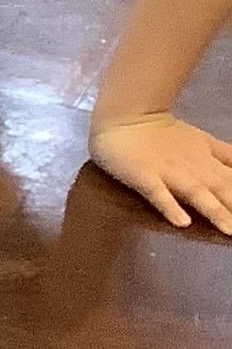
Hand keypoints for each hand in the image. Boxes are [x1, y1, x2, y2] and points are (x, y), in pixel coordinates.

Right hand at [92, 112, 231, 232]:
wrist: (127, 116)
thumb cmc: (163, 134)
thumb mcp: (203, 143)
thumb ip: (226, 155)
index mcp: (209, 162)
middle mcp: (195, 169)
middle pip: (223, 190)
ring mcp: (168, 173)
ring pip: (197, 194)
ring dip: (215, 211)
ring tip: (230, 231)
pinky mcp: (143, 176)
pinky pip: (157, 193)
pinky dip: (170, 207)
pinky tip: (182, 223)